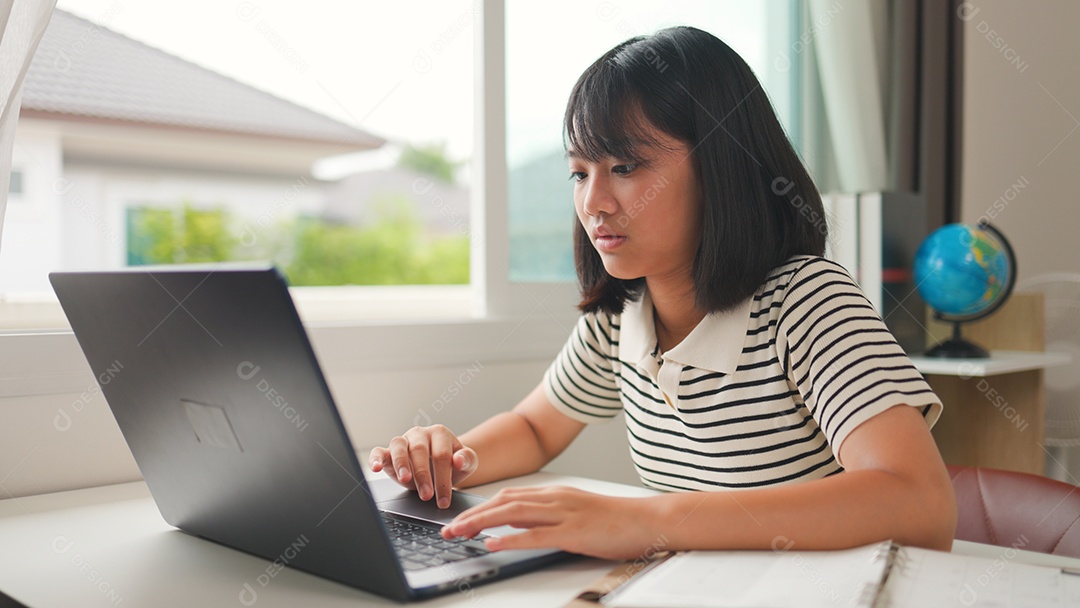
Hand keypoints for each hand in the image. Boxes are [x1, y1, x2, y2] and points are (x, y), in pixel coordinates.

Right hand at [369, 425, 477, 508]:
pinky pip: (379, 451)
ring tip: (405, 480)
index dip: (443, 478)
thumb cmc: (453, 464)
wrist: (440, 466)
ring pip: (399, 447)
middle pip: (419, 451)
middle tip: (427, 496)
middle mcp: (420, 434)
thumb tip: (459, 460)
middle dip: (423, 475)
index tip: (444, 500)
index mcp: (440, 433)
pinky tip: (375, 468)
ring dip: (401, 464)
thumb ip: (468, 460)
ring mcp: (404, 441)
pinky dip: (375, 458)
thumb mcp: (467, 464)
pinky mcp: (388, 451)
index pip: (442, 455)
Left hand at [440, 486, 662, 559]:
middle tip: (448, 528)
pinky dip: (512, 539)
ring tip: (459, 534)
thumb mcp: (574, 513)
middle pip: (504, 502)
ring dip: (482, 524)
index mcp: (555, 494)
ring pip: (513, 514)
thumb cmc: (614, 521)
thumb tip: (515, 526)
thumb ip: (546, 517)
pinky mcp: (575, 532)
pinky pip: (537, 534)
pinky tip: (494, 544)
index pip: (509, 495)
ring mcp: (564, 513)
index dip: (481, 506)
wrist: (647, 520)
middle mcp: (555, 498)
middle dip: (472, 515)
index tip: (459, 517)